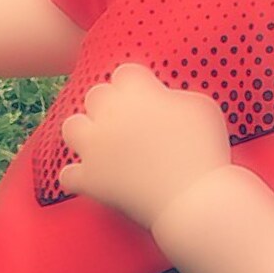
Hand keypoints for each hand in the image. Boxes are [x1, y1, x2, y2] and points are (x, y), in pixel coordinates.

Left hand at [59, 63, 231, 231]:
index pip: (126, 73)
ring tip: (102, 144)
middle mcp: (110, 115)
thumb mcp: (202, 108)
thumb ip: (175, 94)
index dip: (138, 86)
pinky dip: (80, 177)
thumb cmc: (205, 151)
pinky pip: (68, 174)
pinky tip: (94, 179)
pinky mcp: (91, 180)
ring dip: (85, 133)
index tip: (148, 99)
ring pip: (72, 127)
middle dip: (110, 105)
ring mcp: (96, 148)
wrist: (194, 199)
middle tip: (129, 122)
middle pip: (96, 95)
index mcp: (138, 94)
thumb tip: (161, 97)